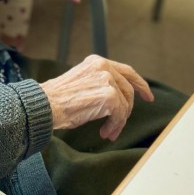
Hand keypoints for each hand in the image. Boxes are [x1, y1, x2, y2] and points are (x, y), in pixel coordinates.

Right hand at [39, 55, 153, 139]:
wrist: (46, 105)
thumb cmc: (58, 99)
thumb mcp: (81, 82)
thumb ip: (99, 83)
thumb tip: (118, 99)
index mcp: (96, 61)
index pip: (126, 70)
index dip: (140, 84)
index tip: (148, 96)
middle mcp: (103, 66)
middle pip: (128, 90)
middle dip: (126, 111)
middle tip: (116, 127)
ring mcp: (107, 79)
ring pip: (125, 104)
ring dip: (118, 122)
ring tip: (107, 132)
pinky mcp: (109, 95)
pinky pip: (120, 115)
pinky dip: (114, 126)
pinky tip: (104, 132)